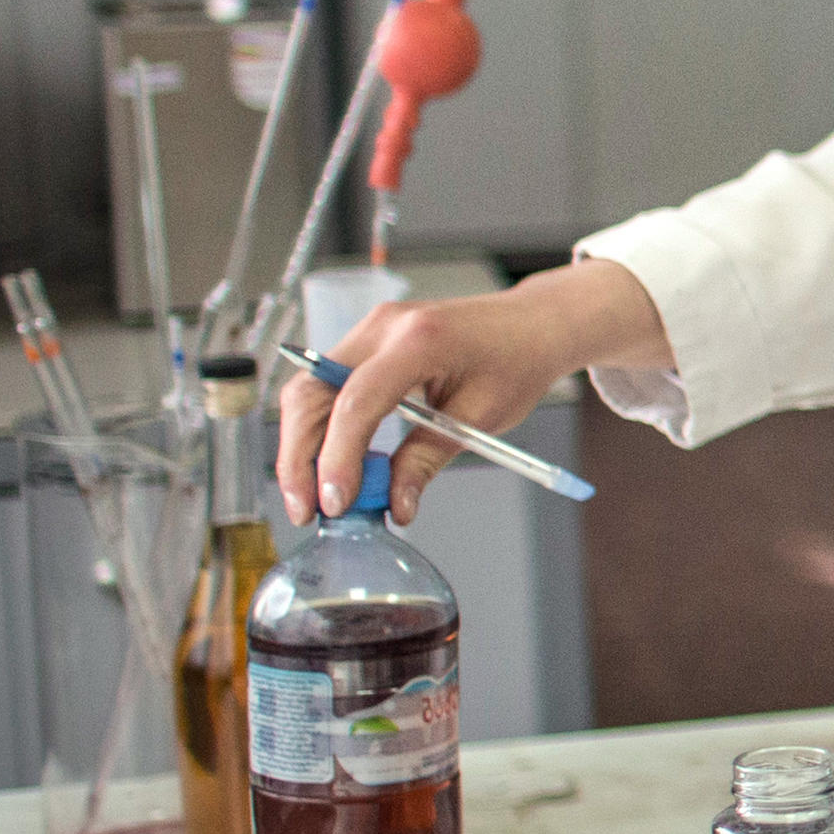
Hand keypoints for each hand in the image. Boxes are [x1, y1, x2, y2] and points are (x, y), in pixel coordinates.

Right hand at [276, 258, 667, 522]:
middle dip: (300, 457)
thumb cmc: (518, 362)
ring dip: (303, 446)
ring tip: (314, 498)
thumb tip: (394, 505)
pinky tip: (331, 465)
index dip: (338, 457)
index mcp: (419, 339)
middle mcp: (383, 327)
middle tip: (306, 510)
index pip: (357, 401)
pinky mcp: (366, 341)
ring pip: (308, 391)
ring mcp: (370, 329)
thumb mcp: (481, 417)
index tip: (335, 502)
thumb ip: (428, 459)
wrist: (533, 323)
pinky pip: (325, 386)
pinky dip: (320, 428)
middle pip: (312, 393)